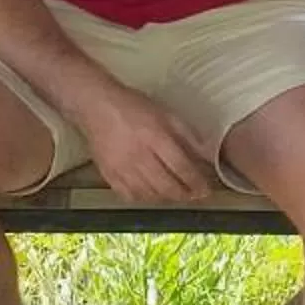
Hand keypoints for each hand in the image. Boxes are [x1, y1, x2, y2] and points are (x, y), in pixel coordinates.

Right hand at [79, 85, 218, 203]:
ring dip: (166, 198)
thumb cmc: (132, 107)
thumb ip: (188, 135)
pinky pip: (129, 196)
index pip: (182, 168)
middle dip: (184, 195)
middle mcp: (139, 156)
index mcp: (155, 137)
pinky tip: (151, 194)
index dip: (196, 183)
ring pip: (149, 195)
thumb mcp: (166, 114)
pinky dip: (144, 199)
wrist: (96, 106)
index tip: (206, 190)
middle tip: (194, 195)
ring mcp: (122, 168)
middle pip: (167, 186)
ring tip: (176, 194)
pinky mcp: (108, 175)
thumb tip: (208, 154)